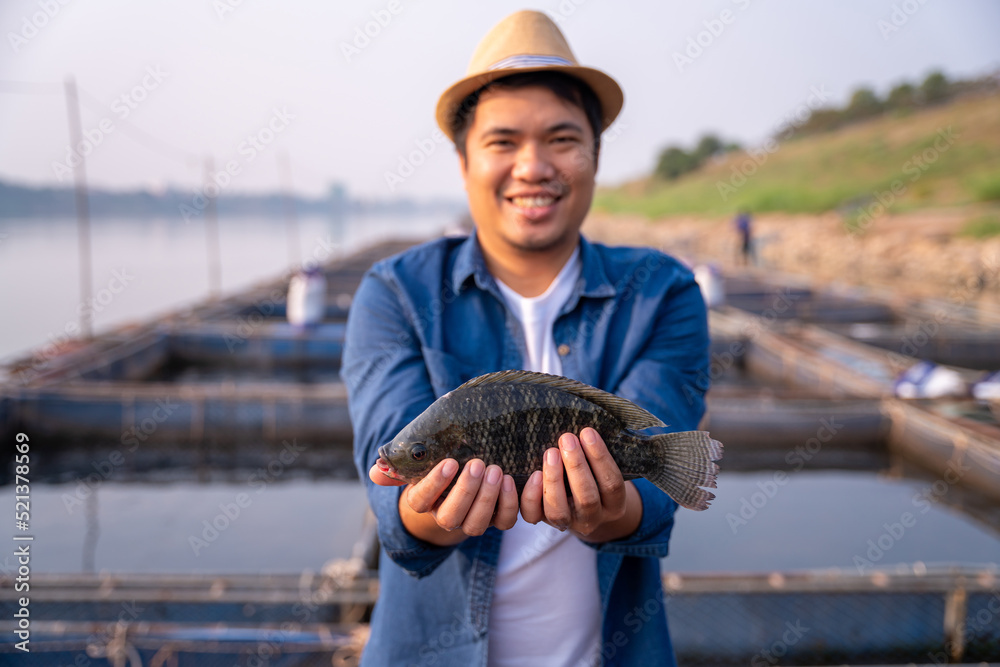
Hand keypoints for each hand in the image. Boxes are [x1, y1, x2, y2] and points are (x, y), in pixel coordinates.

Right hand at [375, 458, 518, 545]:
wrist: (461, 481)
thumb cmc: (438, 468)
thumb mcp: (418, 465)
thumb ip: (396, 468)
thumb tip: (375, 471)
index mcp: (423, 503)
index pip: (421, 500)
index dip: (435, 483)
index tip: (449, 462)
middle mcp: (446, 517)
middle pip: (452, 515)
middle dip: (465, 491)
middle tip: (477, 464)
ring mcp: (472, 521)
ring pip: (478, 523)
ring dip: (488, 498)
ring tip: (496, 471)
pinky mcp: (496, 520)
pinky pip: (505, 521)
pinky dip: (510, 503)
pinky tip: (512, 480)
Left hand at [520, 427, 641, 541]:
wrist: (577, 503)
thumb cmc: (592, 472)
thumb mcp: (602, 466)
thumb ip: (597, 452)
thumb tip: (587, 424)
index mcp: (614, 505)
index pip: (612, 484)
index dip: (600, 458)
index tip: (588, 432)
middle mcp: (592, 519)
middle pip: (587, 498)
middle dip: (576, 466)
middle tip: (566, 438)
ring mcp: (566, 523)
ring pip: (558, 510)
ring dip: (554, 479)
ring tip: (550, 452)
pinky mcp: (542, 521)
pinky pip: (532, 515)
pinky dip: (531, 495)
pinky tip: (534, 473)